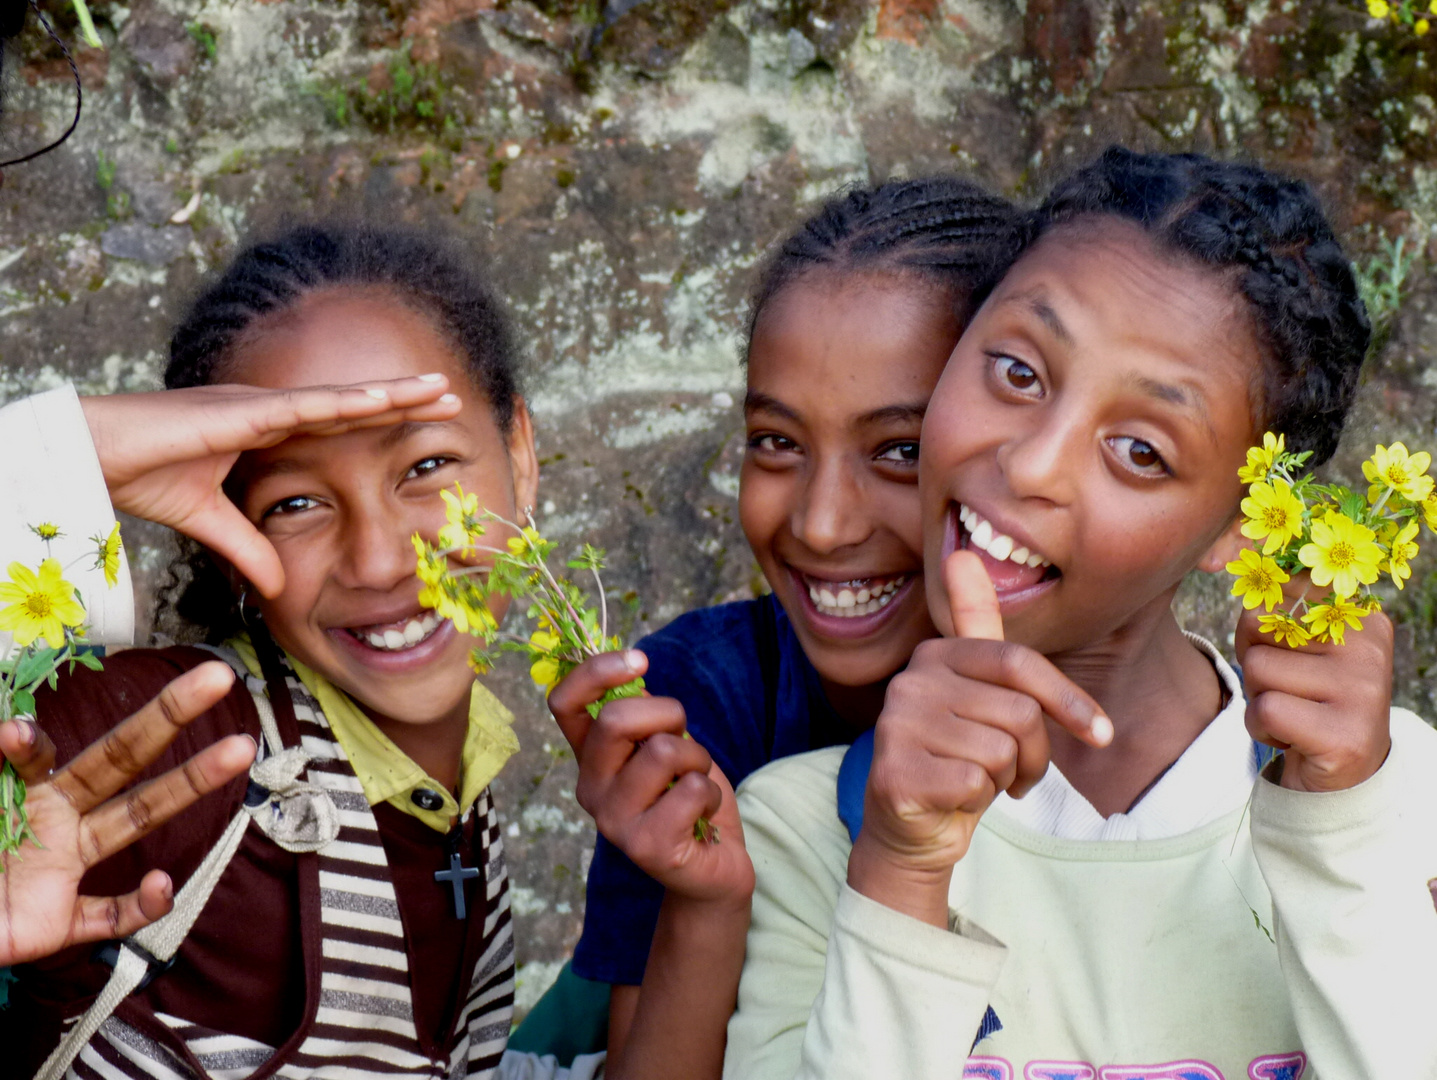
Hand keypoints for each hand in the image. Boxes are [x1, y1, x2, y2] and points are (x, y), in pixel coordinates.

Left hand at [0, 661, 256, 965]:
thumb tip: (3, 729)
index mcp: (21, 794)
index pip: (39, 755)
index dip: (31, 742)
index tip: (14, 731)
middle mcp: (55, 819)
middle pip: (121, 759)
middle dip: (169, 717)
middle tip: (218, 677)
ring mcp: (63, 870)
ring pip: (137, 819)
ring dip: (191, 783)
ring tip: (240, 749)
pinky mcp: (59, 923)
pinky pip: (111, 915)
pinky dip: (142, 905)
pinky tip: (159, 886)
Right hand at [81, 378, 460, 596]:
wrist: (90, 456)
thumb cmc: (138, 475)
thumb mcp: (208, 521)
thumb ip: (245, 547)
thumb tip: (275, 586)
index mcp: (265, 430)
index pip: (339, 426)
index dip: (381, 422)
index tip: (425, 425)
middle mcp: (270, 411)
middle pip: (352, 405)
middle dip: (403, 400)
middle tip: (453, 396)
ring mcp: (259, 405)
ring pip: (342, 397)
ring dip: (392, 392)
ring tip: (440, 387)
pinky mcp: (242, 411)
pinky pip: (306, 406)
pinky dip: (348, 402)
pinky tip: (384, 397)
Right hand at [547, 651, 752, 905]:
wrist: (712, 870)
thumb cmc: (688, 800)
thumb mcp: (666, 747)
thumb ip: (645, 717)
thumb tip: (632, 677)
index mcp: (590, 760)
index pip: (563, 704)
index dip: (595, 671)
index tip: (639, 661)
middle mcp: (591, 790)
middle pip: (616, 719)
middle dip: (669, 714)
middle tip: (684, 743)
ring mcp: (615, 822)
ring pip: (664, 751)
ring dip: (698, 759)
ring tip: (696, 783)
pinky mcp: (648, 847)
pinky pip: (691, 788)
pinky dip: (711, 793)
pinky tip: (703, 815)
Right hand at [847, 551, 1110, 926]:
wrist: (912, 829)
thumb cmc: (960, 756)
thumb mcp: (981, 693)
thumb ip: (978, 629)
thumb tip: (964, 554)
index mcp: (934, 654)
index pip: (1018, 663)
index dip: (1068, 700)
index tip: (1103, 734)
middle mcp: (908, 682)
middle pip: (1019, 712)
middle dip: (1034, 755)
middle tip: (1010, 772)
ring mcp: (896, 727)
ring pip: (1000, 751)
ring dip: (1005, 779)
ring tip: (979, 782)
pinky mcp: (894, 774)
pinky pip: (975, 784)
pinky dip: (976, 801)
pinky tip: (954, 799)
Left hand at [1235, 572, 1392, 791]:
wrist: (1339, 775)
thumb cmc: (1306, 700)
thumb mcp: (1298, 648)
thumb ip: (1277, 611)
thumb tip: (1241, 582)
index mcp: (1359, 617)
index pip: (1277, 590)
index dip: (1258, 625)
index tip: (1282, 654)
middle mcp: (1368, 647)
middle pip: (1258, 626)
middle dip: (1254, 662)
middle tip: (1286, 691)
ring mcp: (1362, 690)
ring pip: (1257, 668)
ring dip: (1257, 697)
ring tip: (1292, 713)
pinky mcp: (1343, 734)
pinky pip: (1264, 709)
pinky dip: (1260, 727)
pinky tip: (1291, 737)